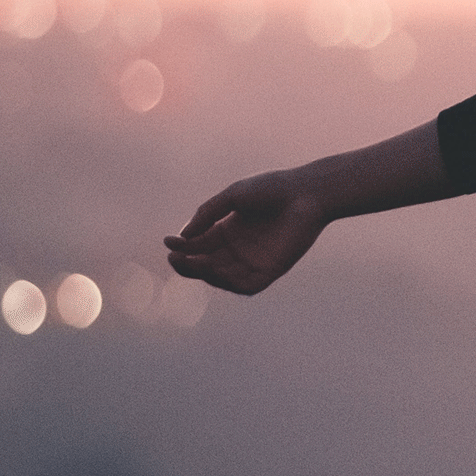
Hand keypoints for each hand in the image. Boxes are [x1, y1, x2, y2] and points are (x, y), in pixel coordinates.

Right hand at [164, 170, 330, 295]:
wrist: (308, 192)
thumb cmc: (272, 189)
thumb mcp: (233, 197)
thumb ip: (208, 214)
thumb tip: (181, 237)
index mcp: (228, 230)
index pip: (198, 246)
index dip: (181, 247)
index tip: (168, 242)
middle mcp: (239, 249)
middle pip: (205, 265)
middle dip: (187, 264)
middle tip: (175, 258)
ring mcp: (254, 261)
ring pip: (221, 278)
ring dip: (203, 273)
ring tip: (193, 261)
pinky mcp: (271, 271)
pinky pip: (245, 286)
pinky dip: (228, 283)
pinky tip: (215, 270)